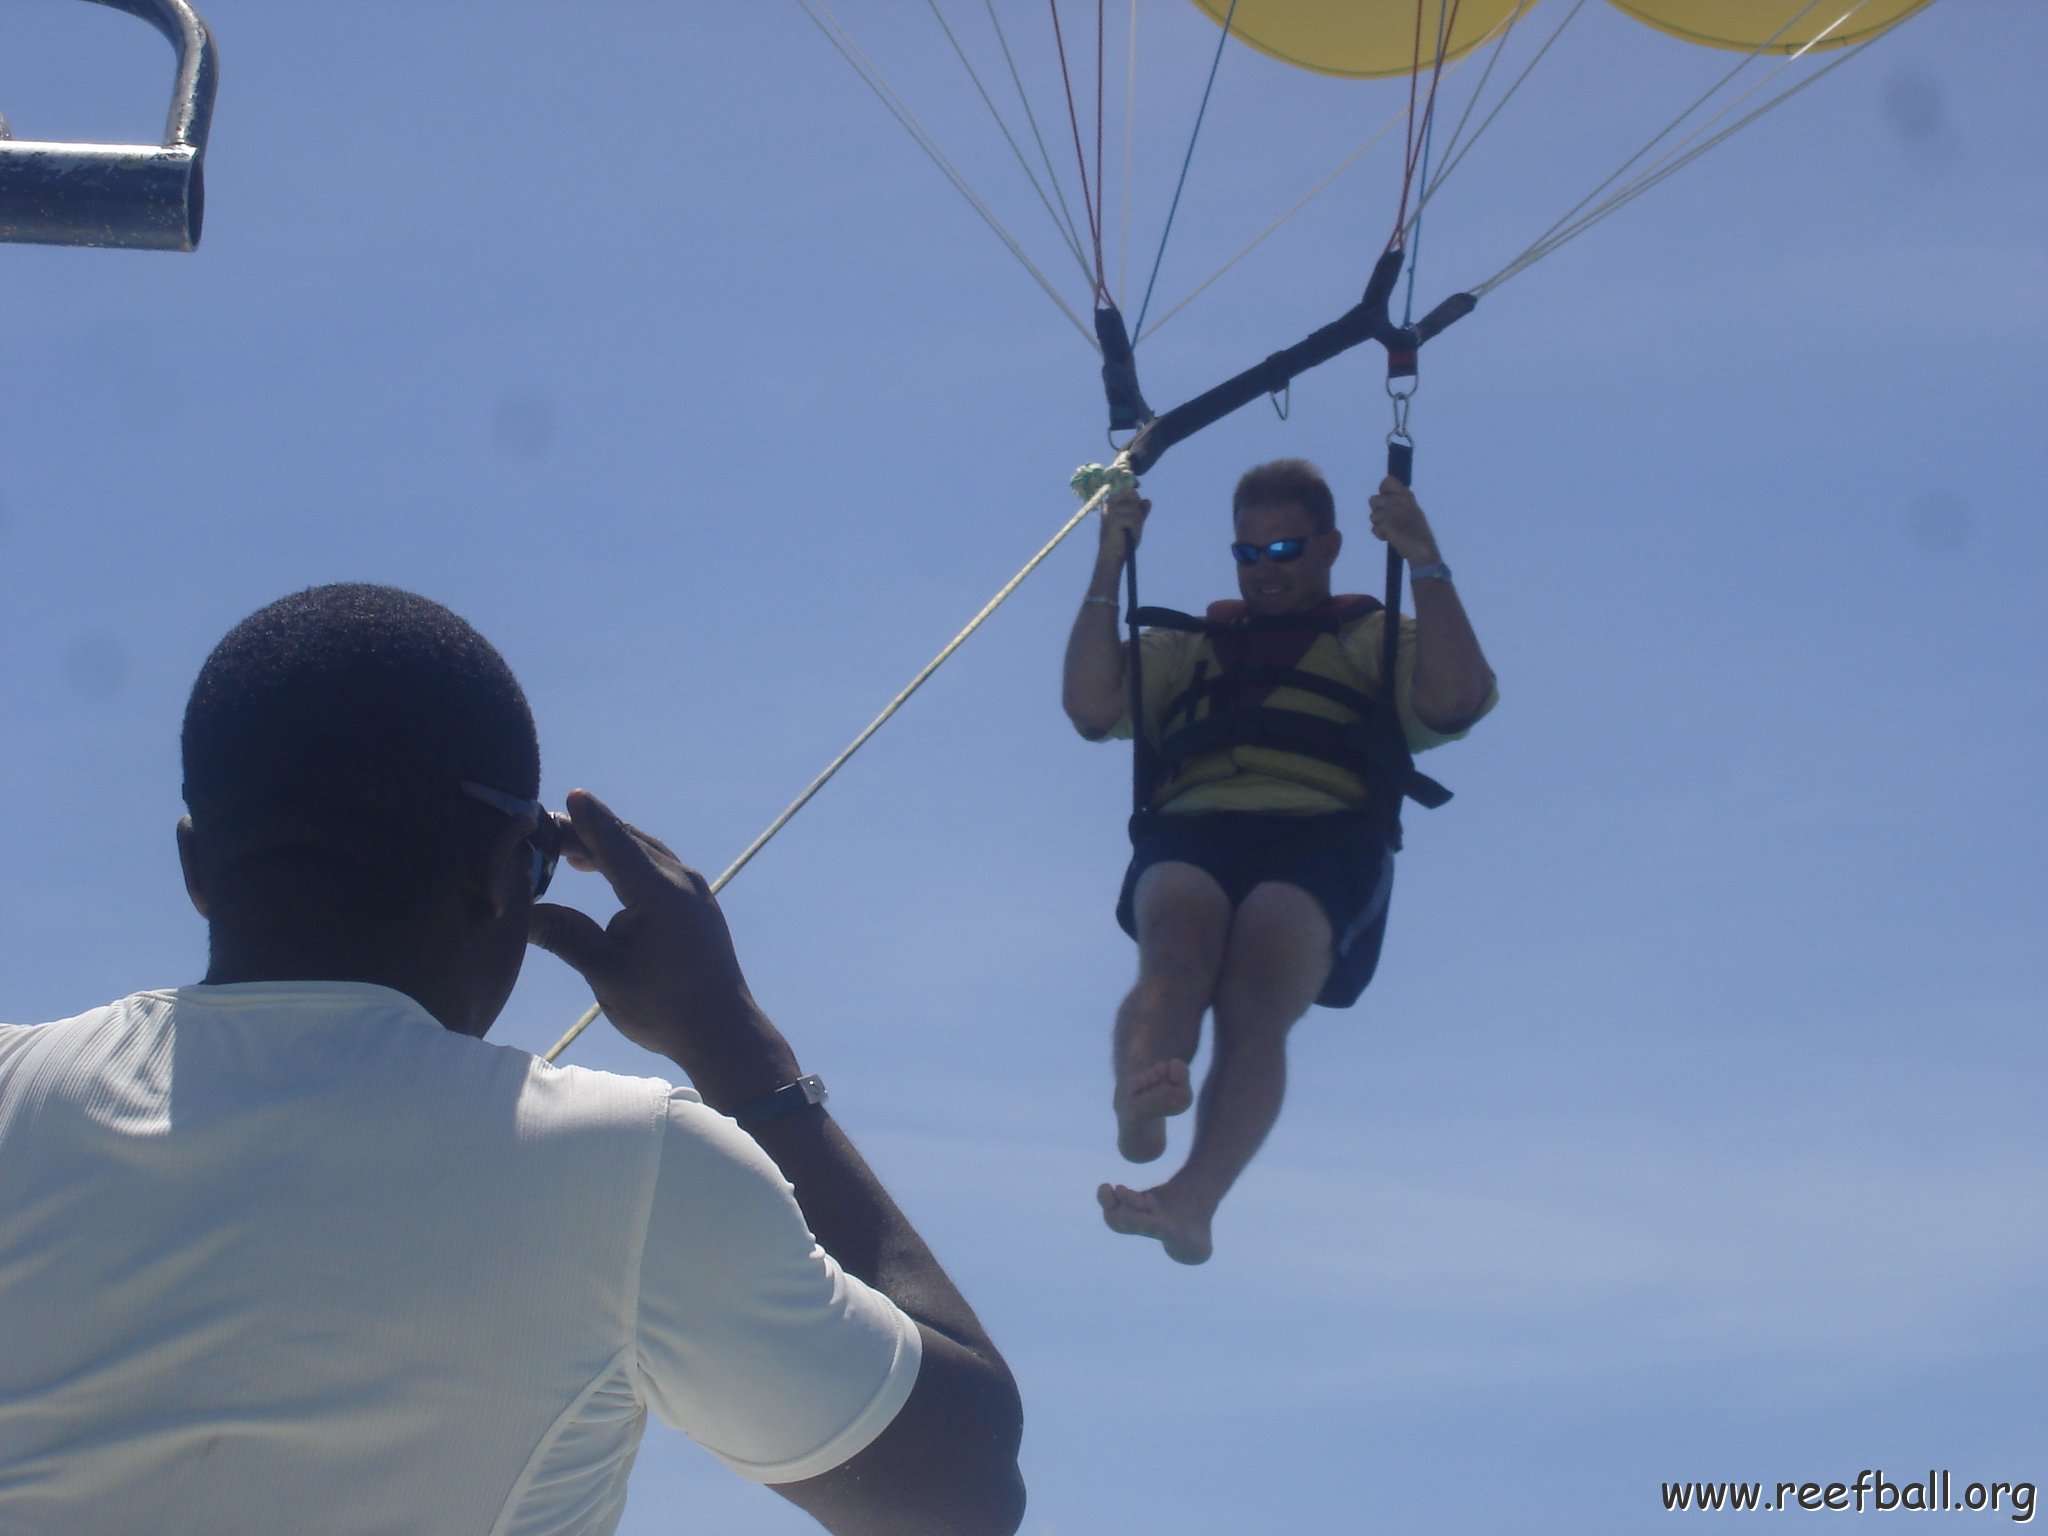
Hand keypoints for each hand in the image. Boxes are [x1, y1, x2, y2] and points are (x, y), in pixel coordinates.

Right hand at [528, 790, 796, 1098]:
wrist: (723, 1032)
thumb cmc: (663, 1008)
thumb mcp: (605, 973)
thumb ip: (566, 937)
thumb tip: (524, 913)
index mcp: (659, 893)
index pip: (615, 844)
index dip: (588, 820)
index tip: (568, 795)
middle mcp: (681, 881)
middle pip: (629, 842)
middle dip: (591, 831)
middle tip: (548, 828)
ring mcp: (694, 891)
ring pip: (646, 852)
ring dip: (611, 845)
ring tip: (571, 850)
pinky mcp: (698, 904)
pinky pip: (659, 867)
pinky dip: (630, 861)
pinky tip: (608, 871)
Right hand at [1099, 486, 1152, 554]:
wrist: (1112, 556)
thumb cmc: (1121, 540)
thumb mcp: (1133, 524)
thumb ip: (1140, 512)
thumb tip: (1148, 501)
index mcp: (1110, 504)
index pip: (1126, 489)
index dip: (1133, 486)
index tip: (1138, 485)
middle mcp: (1109, 505)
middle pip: (1131, 494)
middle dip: (1137, 508)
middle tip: (1135, 523)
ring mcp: (1111, 512)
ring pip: (1134, 508)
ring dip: (1138, 521)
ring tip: (1131, 532)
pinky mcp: (1115, 520)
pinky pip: (1134, 519)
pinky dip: (1136, 528)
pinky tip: (1130, 535)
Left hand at [1367, 476, 1442, 566]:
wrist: (1423, 550)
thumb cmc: (1418, 532)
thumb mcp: (1413, 511)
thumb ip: (1399, 503)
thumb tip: (1382, 497)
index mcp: (1406, 496)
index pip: (1387, 481)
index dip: (1383, 490)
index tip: (1386, 500)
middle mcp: (1398, 501)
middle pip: (1373, 500)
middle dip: (1377, 511)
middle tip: (1388, 521)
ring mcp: (1391, 512)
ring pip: (1373, 516)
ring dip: (1379, 525)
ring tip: (1392, 531)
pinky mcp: (1386, 524)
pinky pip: (1374, 529)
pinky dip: (1380, 535)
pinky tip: (1390, 538)